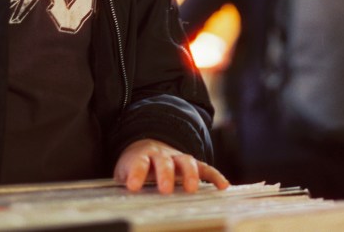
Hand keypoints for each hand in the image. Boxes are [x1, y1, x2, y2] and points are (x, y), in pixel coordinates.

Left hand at [114, 138, 229, 193]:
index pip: (139, 162)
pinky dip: (214, 176)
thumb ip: (126, 181)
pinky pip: (205, 168)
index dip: (136, 173)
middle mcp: (161, 155)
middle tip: (165, 189)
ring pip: (186, 161)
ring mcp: (177, 158)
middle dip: (165, 174)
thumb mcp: (124, 173)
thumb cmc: (135, 165)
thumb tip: (120, 198)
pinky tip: (223, 186)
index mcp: (142, 156)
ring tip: (192, 189)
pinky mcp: (191, 164)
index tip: (133, 186)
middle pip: (164, 161)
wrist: (146, 147)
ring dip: (190, 174)